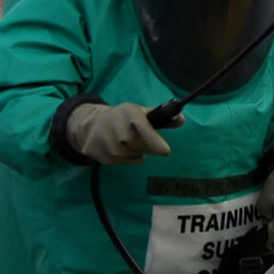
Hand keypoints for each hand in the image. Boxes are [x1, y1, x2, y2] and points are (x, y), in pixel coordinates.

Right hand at [66, 102, 181, 164]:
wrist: (91, 124)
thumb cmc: (124, 118)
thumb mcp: (141, 113)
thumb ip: (163, 118)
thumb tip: (182, 120)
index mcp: (128, 112)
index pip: (143, 128)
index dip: (155, 141)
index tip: (165, 151)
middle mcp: (115, 126)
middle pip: (140, 146)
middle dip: (147, 146)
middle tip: (144, 141)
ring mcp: (106, 141)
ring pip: (132, 155)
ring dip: (136, 151)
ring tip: (129, 141)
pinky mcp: (100, 154)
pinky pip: (122, 161)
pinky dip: (126, 158)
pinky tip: (120, 148)